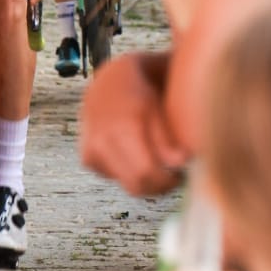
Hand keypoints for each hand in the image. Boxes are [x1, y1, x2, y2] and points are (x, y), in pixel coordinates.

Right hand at [78, 53, 185, 194]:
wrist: (108, 83)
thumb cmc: (139, 94)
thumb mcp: (157, 109)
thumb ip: (166, 138)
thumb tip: (183, 162)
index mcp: (121, 127)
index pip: (145, 172)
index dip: (166, 182)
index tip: (180, 176)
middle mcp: (101, 141)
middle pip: (135, 186)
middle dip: (158, 187)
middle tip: (174, 177)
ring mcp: (91, 151)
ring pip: (126, 184)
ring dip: (144, 180)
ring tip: (157, 162)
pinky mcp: (88, 159)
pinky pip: (115, 178)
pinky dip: (128, 172)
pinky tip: (135, 154)